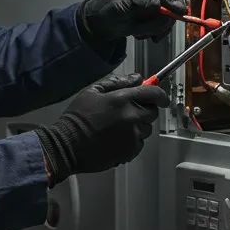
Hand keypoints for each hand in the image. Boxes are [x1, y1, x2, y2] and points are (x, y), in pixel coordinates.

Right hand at [34, 73, 170, 185]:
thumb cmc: (77, 118)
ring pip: (146, 129)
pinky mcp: (130, 151)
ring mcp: (132, 136)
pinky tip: (115, 139)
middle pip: (153, 112)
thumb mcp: (92, 92)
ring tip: (118, 127)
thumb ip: (117, 82)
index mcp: (122, 99)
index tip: (162, 97)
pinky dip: (132, 140)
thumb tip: (137, 78)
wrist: (67, 146)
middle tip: (129, 111)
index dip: (161, 94)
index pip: (154, 93)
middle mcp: (131, 117)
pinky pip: (139, 143)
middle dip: (146, 109)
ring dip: (138, 126)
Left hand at [81, 0, 186, 42]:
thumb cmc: (107, 11)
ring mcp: (155, 1)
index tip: (180, 11)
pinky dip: (156, 31)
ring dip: (157, 27)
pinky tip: (142, 33)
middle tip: (159, 28)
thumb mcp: (121, 6)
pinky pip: (165, 24)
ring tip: (139, 31)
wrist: (101, 25)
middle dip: (168, 15)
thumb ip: (140, 4)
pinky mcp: (156, 14)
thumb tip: (158, 4)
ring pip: (171, 14)